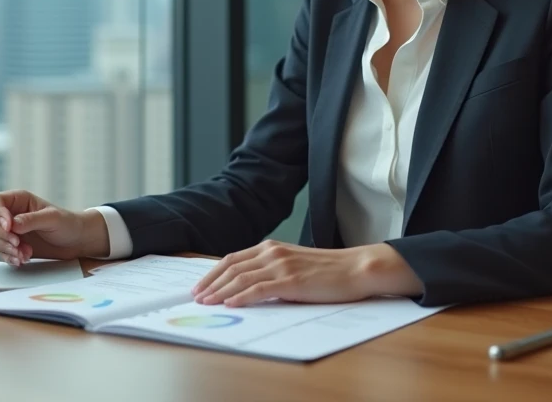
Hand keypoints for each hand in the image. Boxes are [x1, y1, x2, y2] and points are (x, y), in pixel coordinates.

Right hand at [0, 190, 108, 265]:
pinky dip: (9, 257)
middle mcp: (9, 214)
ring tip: (24, 254)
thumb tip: (12, 224)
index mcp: (18, 200)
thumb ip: (31, 220)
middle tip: (16, 244)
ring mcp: (9, 231)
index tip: (9, 227)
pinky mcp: (11, 246)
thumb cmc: (67, 223)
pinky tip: (23, 259)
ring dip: (5, 249)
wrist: (76, 241)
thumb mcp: (52, 218)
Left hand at [190, 241, 422, 307]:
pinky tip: (230, 304)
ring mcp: (281, 266)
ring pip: (241, 278)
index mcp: (271, 247)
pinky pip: (259, 289)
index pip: (233, 259)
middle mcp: (272, 252)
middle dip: (210, 283)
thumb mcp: (294, 264)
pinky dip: (241, 297)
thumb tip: (247, 287)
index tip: (200, 285)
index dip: (213, 273)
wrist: (355, 268)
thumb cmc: (327, 270)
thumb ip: (272, 270)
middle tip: (196, 296)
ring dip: (220, 291)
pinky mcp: (291, 281)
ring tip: (206, 302)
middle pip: (231, 267)